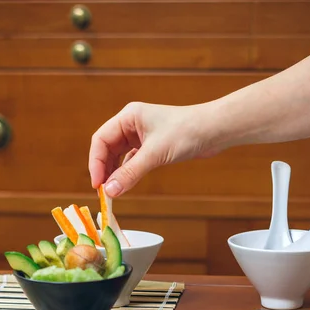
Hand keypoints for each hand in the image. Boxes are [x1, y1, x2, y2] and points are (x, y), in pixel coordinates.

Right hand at [88, 102, 214, 196]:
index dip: (96, 162)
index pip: (101, 140)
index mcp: (128, 117)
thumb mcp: (155, 154)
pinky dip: (127, 173)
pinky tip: (125, 185)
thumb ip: (130, 173)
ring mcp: (141, 136)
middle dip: (104, 170)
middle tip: (103, 191)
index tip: (97, 184)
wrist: (214, 130)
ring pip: (119, 157)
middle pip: (107, 149)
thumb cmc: (187, 131)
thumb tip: (110, 191)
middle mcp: (131, 125)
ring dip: (115, 173)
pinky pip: (132, 162)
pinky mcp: (151, 147)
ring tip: (113, 191)